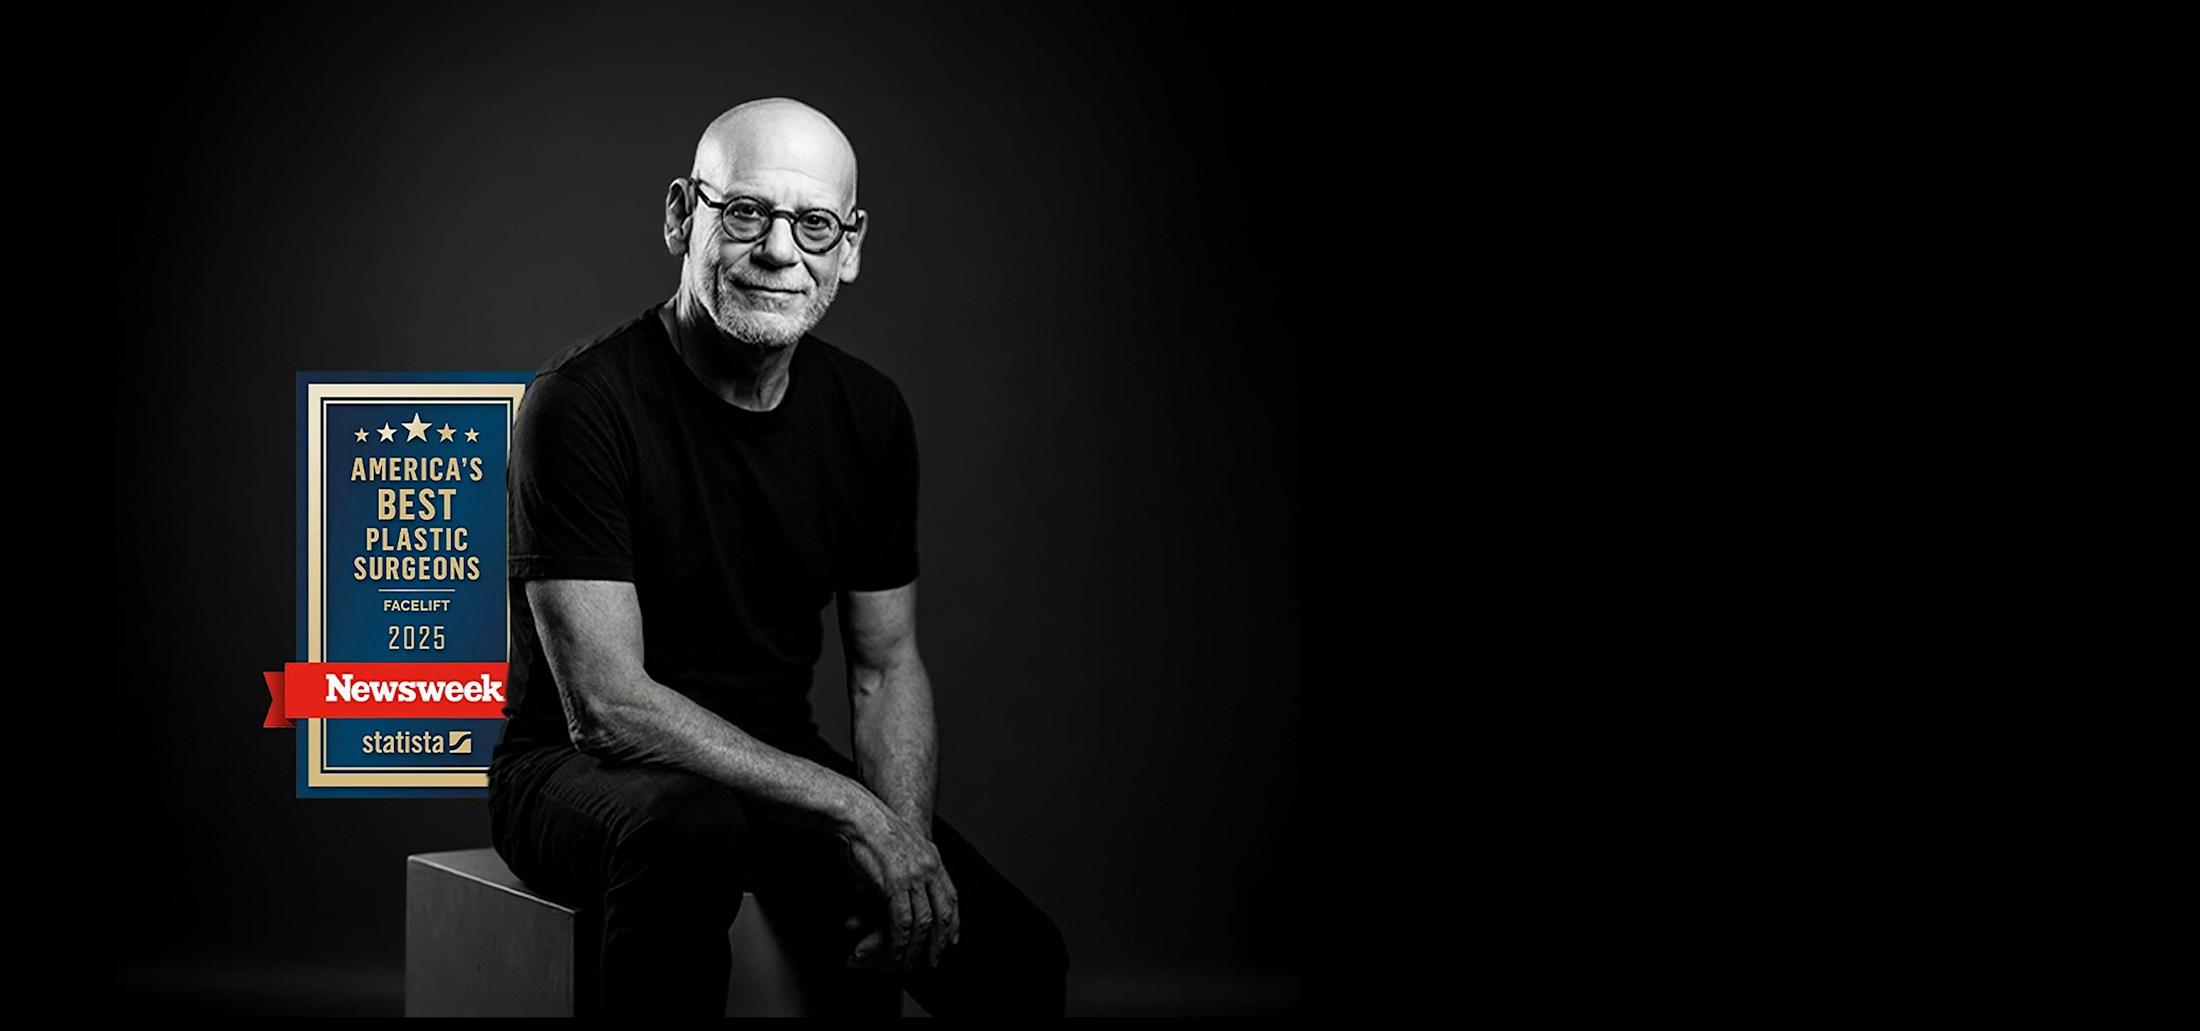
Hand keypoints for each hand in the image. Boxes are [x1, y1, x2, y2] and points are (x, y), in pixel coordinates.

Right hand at [841, 808, 961, 968]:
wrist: (858, 813)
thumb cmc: (870, 827)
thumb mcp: (899, 844)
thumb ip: (904, 868)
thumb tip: (895, 890)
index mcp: (932, 858)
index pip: (951, 896)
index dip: (954, 921)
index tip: (952, 938)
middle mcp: (928, 868)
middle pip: (943, 913)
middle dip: (940, 940)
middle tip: (935, 958)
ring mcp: (913, 876)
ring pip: (924, 922)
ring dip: (917, 946)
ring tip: (909, 961)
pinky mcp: (894, 884)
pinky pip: (902, 922)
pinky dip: (900, 941)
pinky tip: (896, 952)